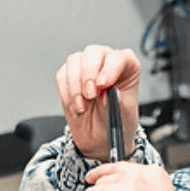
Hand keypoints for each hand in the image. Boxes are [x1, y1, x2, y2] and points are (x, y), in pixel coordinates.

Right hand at [55, 45, 139, 161]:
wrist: (100, 138)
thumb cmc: (117, 122)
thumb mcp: (124, 116)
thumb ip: (118, 102)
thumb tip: (108, 91)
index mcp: (127, 67)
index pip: (119, 57)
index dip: (109, 69)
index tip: (102, 85)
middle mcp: (107, 61)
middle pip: (93, 52)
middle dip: (88, 75)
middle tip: (89, 96)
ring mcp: (86, 65)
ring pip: (74, 61)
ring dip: (75, 87)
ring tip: (83, 107)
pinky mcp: (70, 74)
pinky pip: (62, 76)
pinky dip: (66, 94)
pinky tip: (76, 107)